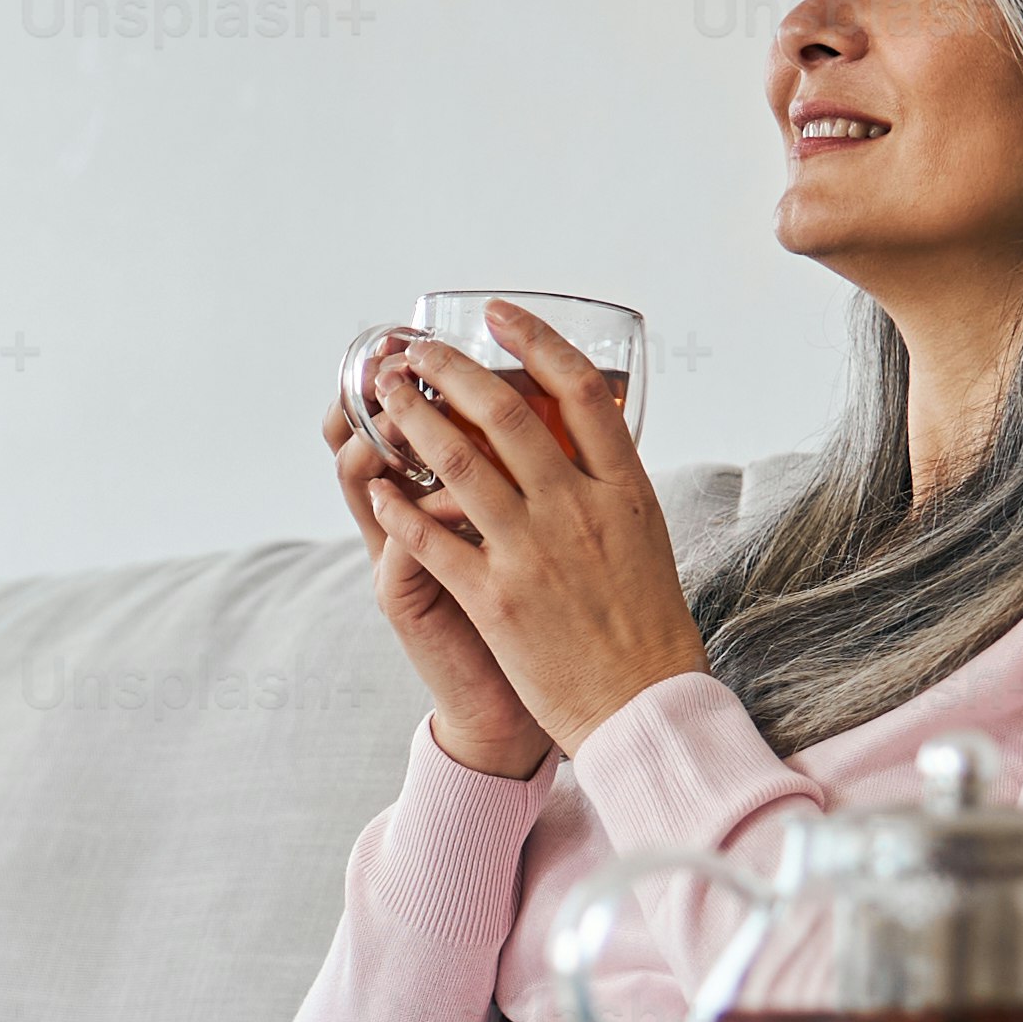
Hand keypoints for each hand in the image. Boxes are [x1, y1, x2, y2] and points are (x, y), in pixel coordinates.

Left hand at [348, 302, 707, 759]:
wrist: (642, 707)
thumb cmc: (644, 626)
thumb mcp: (645, 536)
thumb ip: (608, 484)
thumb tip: (583, 433)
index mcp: (625, 489)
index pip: (581, 391)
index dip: (536, 342)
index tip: (497, 315)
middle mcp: (579, 510)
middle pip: (505, 413)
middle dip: (448, 371)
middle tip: (414, 353)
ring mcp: (534, 552)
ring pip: (456, 463)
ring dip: (409, 421)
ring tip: (382, 398)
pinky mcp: (495, 598)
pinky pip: (431, 538)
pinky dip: (397, 505)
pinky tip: (377, 487)